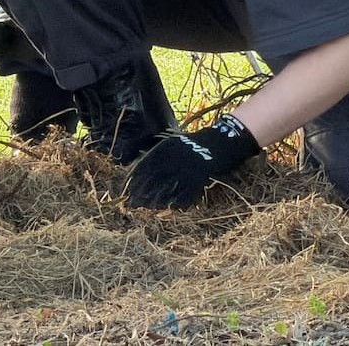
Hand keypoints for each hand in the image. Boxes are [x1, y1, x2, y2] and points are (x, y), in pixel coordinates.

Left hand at [125, 114, 260, 208]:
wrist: (224, 139)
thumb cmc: (199, 144)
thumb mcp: (177, 144)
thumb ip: (162, 156)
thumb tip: (144, 169)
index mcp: (166, 148)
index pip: (143, 166)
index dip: (132, 180)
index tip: (124, 191)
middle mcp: (173, 157)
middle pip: (151, 179)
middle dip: (139, 192)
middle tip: (130, 205)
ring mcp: (186, 167)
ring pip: (165, 187)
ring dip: (154, 200)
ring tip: (145, 210)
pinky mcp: (199, 176)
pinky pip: (184, 193)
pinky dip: (175, 203)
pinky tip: (167, 210)